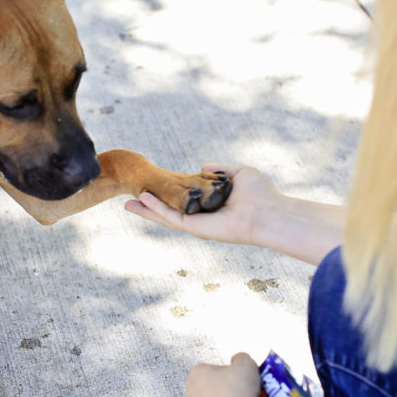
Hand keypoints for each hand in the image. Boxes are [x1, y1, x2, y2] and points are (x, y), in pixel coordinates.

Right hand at [125, 165, 277, 246]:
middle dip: (150, 207)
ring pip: (166, 217)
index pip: (185, 201)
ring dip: (147, 210)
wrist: (269, 213)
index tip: (154, 188)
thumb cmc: (261, 195)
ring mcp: (198, 224)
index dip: (169, 195)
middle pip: (170, 211)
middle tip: (132, 200)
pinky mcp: (196, 228)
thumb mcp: (239, 174)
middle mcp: (203, 218)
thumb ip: (220, 170)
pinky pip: (172, 217)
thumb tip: (203, 168)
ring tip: (128, 203)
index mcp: (212, 207)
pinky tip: (143, 199)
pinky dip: (156, 209)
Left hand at [185, 352, 266, 396]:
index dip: (229, 373)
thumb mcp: (247, 363)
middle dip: (224, 389)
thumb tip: (238, 359)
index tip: (239, 379)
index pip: (213, 368)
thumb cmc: (239, 393)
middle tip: (240, 393)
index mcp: (196, 373)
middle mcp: (189, 393)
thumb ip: (241, 357)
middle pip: (210, 387)